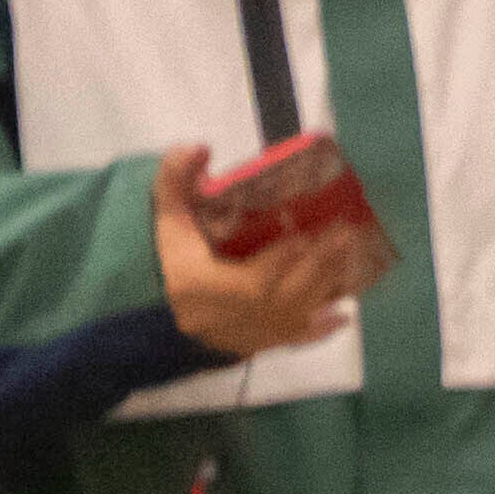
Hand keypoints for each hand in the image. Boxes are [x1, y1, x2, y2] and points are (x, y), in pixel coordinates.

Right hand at [151, 158, 384, 358]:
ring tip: (351, 257)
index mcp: (215, 286)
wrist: (143, 327)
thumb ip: (175, 181)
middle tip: (348, 234)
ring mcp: (251, 335)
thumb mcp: (166, 222)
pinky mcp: (255, 347)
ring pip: (298, 312)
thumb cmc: (162, 268)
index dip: (293, 253)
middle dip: (322, 262)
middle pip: (290, 290)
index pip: (265, 271)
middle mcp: (239, 316)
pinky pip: (293, 341)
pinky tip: (342, 316)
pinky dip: (319, 329)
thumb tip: (198, 146)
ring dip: (328, 285)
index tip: (319, 227)